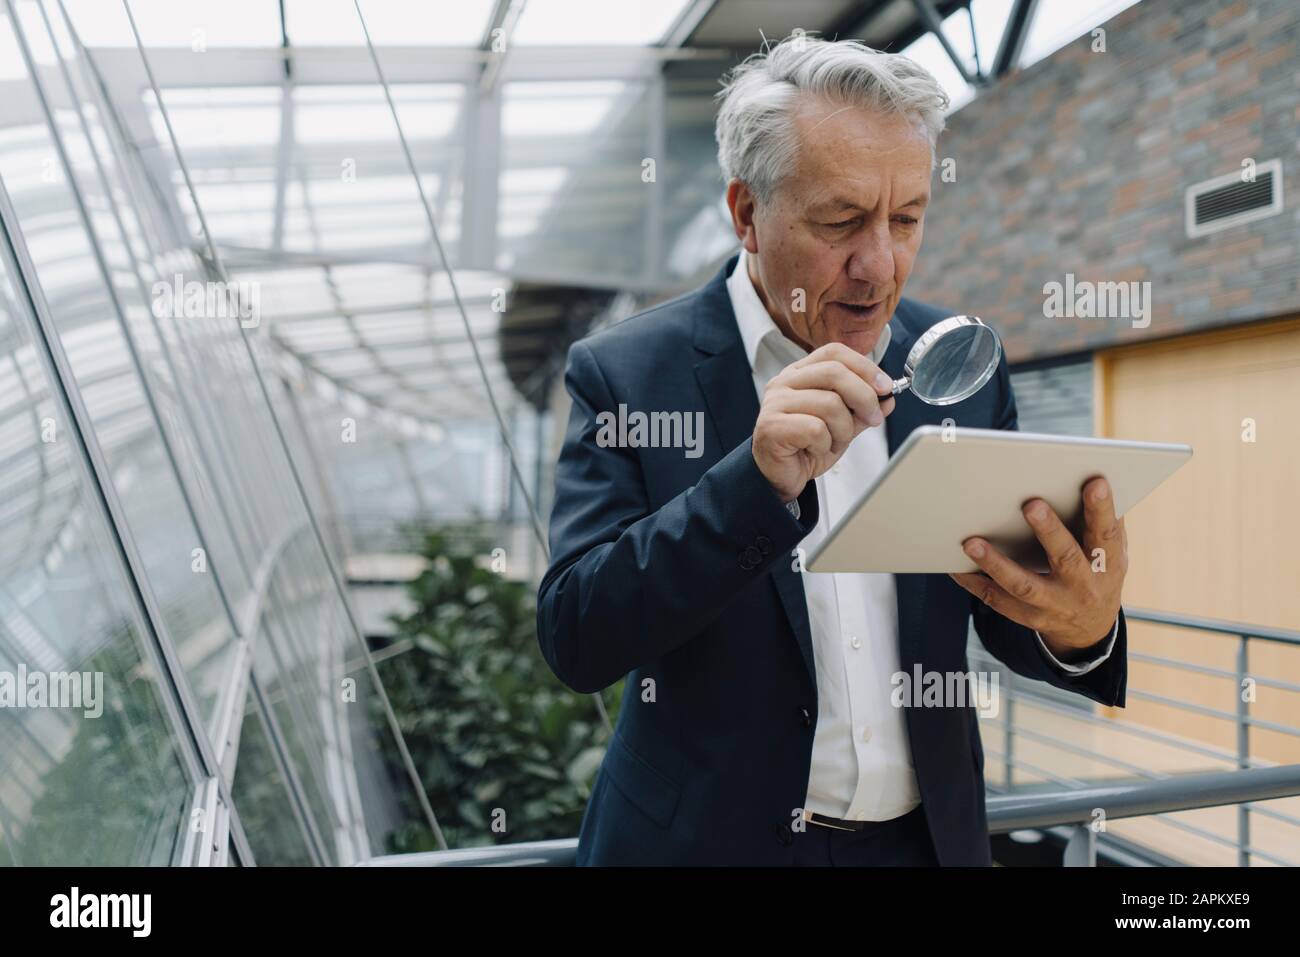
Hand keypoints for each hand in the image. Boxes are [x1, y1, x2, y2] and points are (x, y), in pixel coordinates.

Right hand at [752, 342, 895, 501]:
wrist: (780, 477)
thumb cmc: (807, 446)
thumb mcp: (843, 424)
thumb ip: (862, 409)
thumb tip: (888, 398)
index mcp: (800, 374)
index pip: (835, 352)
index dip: (864, 366)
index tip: (884, 387)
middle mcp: (784, 382)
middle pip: (835, 372)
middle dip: (864, 397)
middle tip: (874, 418)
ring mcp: (775, 403)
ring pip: (829, 403)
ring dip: (843, 429)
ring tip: (834, 442)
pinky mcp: (771, 426)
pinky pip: (815, 429)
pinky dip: (825, 444)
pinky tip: (815, 450)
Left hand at [948, 476, 1126, 656]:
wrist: (1091, 627)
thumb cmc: (1098, 572)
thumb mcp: (1113, 551)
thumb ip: (1104, 521)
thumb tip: (1092, 477)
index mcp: (1108, 564)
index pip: (1106, 533)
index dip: (1102, 509)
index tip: (1094, 482)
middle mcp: (1083, 586)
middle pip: (1065, 557)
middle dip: (1048, 531)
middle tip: (1031, 504)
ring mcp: (1055, 604)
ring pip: (1023, 585)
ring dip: (995, 563)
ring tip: (971, 542)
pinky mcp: (1030, 617)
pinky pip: (998, 601)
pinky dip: (975, 583)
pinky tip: (956, 566)